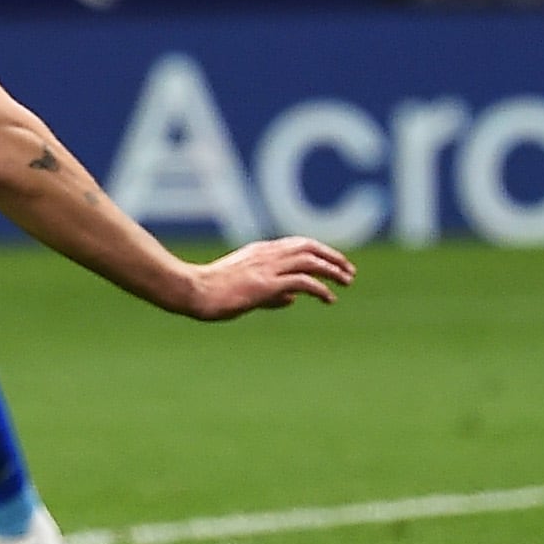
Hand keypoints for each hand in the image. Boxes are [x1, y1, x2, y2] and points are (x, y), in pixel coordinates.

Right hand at [177, 234, 356, 319]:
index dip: (319, 251)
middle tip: (349, 271)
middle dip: (332, 257)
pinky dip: (320, 288)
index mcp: (260, 251)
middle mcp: (267, 254)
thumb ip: (271, 293)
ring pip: (310, 261)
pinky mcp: (267, 283)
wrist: (195, 291)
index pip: (298, 244)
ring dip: (332, 270)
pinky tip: (329, 298)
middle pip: (309, 247)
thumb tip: (293, 299)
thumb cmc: (213, 292)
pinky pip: (302, 282)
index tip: (334, 262)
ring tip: (347, 281)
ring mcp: (268, 267)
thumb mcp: (246, 288)